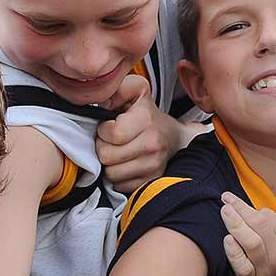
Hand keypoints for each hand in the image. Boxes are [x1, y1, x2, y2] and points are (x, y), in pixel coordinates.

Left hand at [96, 74, 186, 193]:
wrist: (174, 137)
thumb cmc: (147, 114)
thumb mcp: (136, 90)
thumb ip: (118, 89)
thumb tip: (101, 102)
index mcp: (146, 119)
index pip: (112, 134)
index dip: (103, 131)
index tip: (108, 127)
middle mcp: (152, 144)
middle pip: (107, 156)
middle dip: (103, 148)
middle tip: (110, 141)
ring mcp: (153, 165)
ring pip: (111, 174)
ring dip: (109, 164)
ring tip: (117, 152)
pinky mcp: (151, 180)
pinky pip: (120, 186)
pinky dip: (119, 177)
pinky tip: (124, 164)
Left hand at [222, 192, 275, 275]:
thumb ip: (275, 230)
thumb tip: (254, 209)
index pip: (269, 217)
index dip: (251, 208)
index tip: (236, 202)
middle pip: (259, 225)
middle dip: (240, 208)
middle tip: (225, 198)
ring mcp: (265, 271)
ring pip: (252, 242)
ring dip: (236, 224)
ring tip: (224, 211)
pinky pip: (242, 266)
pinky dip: (234, 252)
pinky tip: (226, 240)